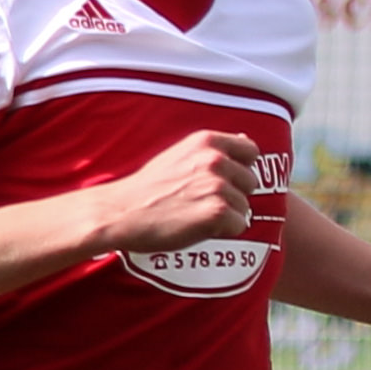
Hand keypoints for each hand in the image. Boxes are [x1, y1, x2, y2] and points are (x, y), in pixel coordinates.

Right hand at [91, 131, 269, 258]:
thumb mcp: (178, 155)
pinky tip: (195, 226)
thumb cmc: (145, 188)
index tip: (222, 180)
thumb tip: (244, 139)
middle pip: (250, 182)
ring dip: (224, 215)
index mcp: (206, 141)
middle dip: (232, 194)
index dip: (240, 168)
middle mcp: (215, 159)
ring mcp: (217, 185)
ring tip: (193, 214)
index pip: (250, 151)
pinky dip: (221, 231)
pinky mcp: (217, 211)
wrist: (120, 213)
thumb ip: (212, 150)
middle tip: (198, 201)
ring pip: (244, 206)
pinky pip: (239, 225)